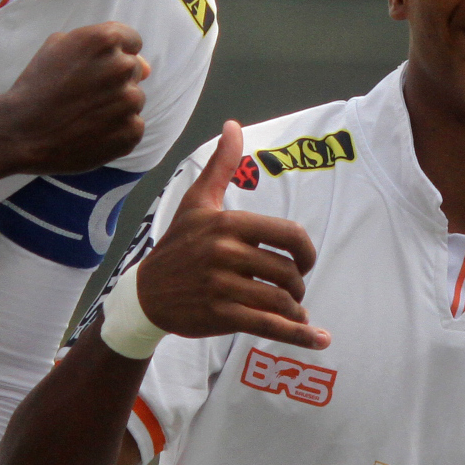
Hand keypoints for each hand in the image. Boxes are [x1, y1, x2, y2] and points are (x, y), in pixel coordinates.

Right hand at [1, 21, 149, 174]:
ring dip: (117, 105)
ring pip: (134, 99)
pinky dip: (117, 130)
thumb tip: (144, 65)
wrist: (21, 132)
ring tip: (85, 115)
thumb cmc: (36, 87)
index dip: (115, 54)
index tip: (97, 67)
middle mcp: (122, 67)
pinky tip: (92, 132)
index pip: (132, 40)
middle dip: (114, 79)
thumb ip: (98, 45)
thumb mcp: (56, 47)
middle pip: (134, 70)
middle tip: (85, 94)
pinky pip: (133, 126)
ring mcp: (129, 101)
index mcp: (104, 40)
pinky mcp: (131, 131)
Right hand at [134, 123, 328, 348]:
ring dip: (296, 310)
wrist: (145, 294)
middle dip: (297, 284)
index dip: (306, 250)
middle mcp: (225, 254)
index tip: (303, 261)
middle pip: (288, 272)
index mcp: (227, 224)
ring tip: (294, 311)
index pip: (290, 234)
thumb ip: (221, 165)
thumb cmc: (178, 245)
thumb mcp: (197, 203)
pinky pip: (269, 326)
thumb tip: (233, 125)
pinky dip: (299, 336)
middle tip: (291, 289)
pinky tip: (319, 339)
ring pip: (282, 301)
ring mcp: (222, 287)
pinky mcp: (221, 316)